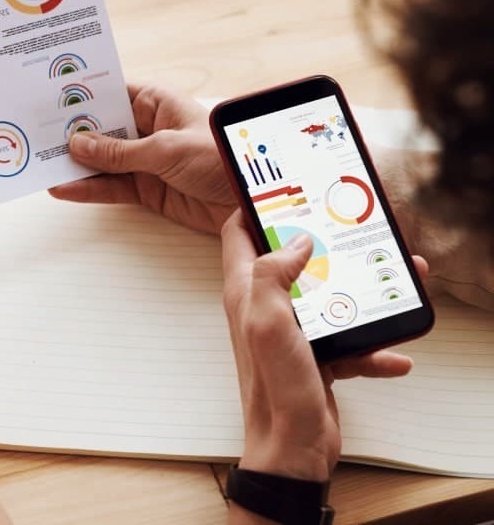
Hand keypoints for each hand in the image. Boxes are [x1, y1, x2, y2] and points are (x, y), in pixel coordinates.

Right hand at [49, 83, 236, 233]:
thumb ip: (119, 152)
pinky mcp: (148, 190)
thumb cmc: (224, 158)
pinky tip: (64, 189)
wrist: (255, 198)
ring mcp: (147, 161)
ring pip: (101, 161)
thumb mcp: (166, 150)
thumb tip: (79, 144)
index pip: (111, 94)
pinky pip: (111, 187)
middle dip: (71, 134)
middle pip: (101, 130)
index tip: (50, 100)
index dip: (83, 97)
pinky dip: (88, 190)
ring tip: (41, 165)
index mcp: (158, 103)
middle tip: (36, 135)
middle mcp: (149, 129)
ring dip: (75, 165)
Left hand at [220, 211, 424, 480]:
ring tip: (399, 282)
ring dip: (364, 293)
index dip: (256, 208)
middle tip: (358, 229)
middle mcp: (266, 308)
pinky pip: (353, 343)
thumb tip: (295, 240)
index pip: (239, 235)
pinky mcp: (318, 358)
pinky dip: (375, 349)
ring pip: (332, 298)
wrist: (292, 449)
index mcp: (246, 293)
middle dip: (328, 244)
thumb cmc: (273, 388)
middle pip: (296, 260)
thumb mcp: (266, 322)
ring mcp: (294, 333)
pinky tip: (395, 355)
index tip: (287, 189)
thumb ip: (272, 274)